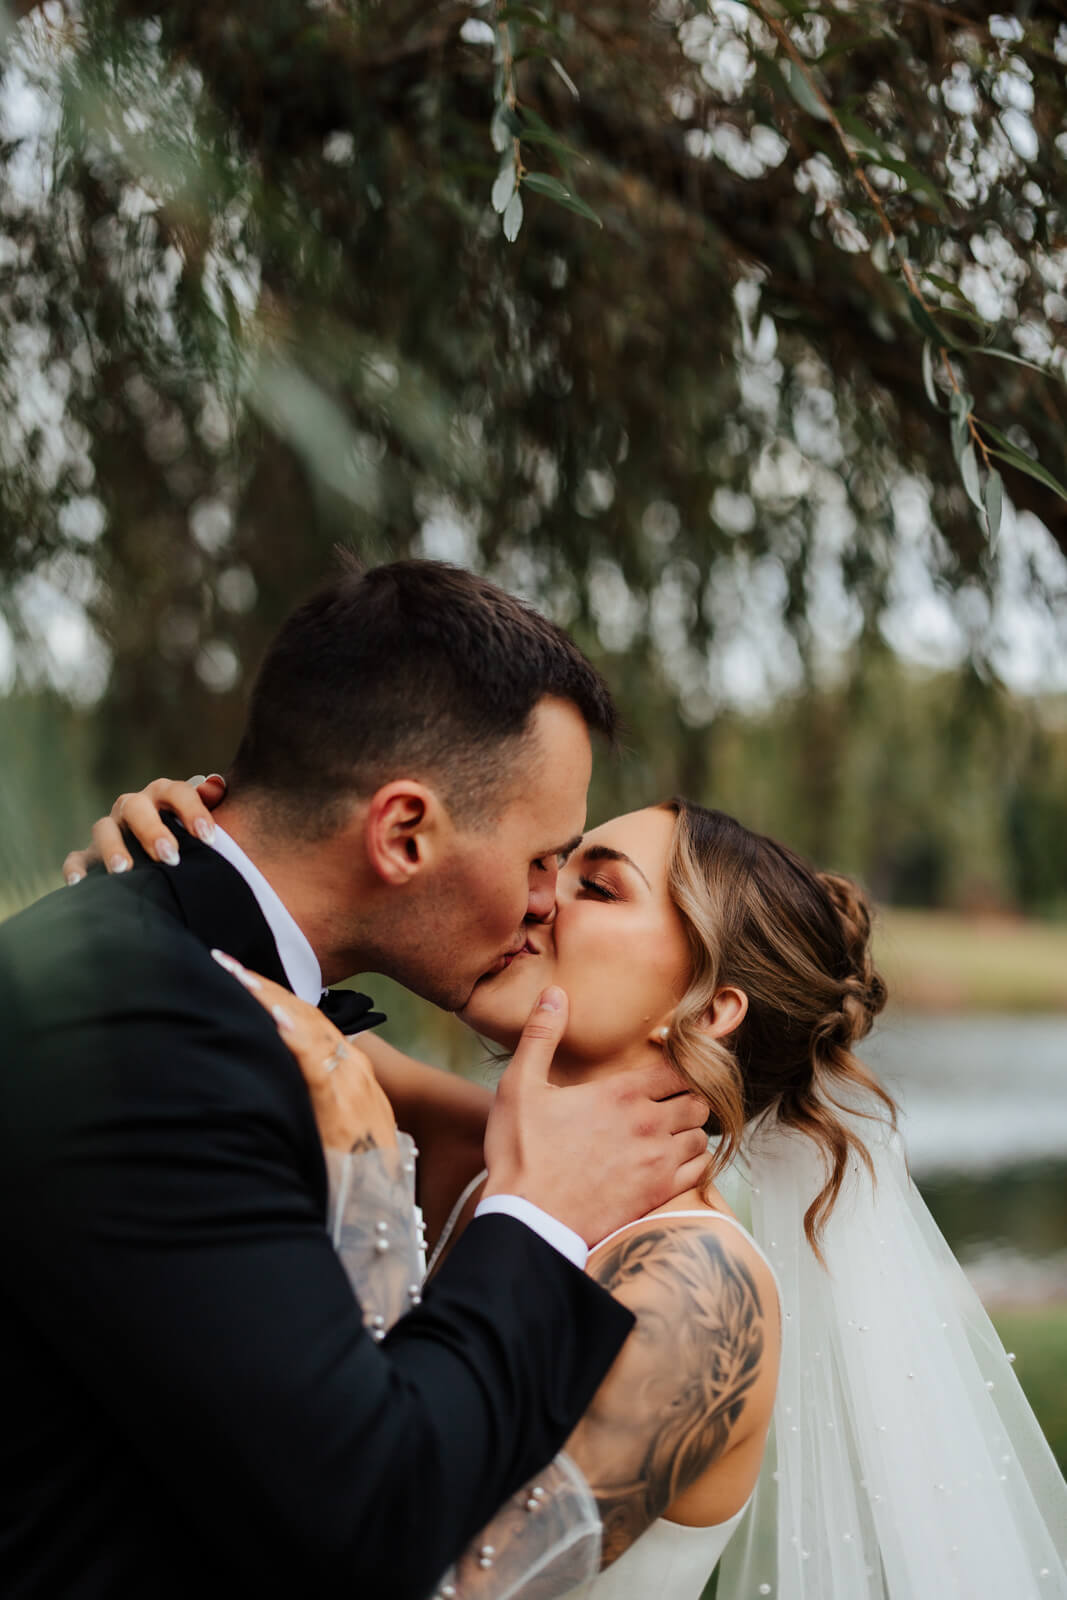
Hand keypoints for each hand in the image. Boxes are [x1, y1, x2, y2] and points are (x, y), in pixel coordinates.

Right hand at [62, 773, 227, 883]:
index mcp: (163, 796)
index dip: (192, 811)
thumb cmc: (189, 840)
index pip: (177, 792)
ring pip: (104, 829)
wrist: (163, 862)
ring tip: (124, 871)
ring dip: (113, 848)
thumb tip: (216, 786)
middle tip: (170, 856)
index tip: (208, 838)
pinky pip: (77, 858)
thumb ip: (211, 802)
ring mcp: (110, 830)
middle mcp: (134, 808)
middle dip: (152, 831)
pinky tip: (80, 884)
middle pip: (137, 808)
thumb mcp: (202, 823)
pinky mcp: (90, 855)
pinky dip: (75, 869)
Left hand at [210, 951, 397, 1155]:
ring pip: (308, 1027)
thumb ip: (307, 1098)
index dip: (273, 995)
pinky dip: (295, 1036)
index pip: (307, 1020)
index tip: (238, 975)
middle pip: (304, 1014)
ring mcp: (351, 1085)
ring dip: (270, 999)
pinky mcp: (343, 1106)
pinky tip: (273, 1018)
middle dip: (264, 987)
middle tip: (223, 963)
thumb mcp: (328, 1126)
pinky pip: (316, 1062)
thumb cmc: (347, 1172)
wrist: (377, 1209)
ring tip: (237, 976)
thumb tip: (269, 1077)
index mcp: (349, 1071)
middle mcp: (353, 1069)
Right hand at [482, 987, 710, 1248]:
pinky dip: (695, 1162)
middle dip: (687, 1098)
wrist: (529, 1220)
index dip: (679, 1063)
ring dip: (691, 1130)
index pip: (678, 1067)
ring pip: (702, 1135)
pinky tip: (674, 1162)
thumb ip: (541, 1034)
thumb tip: (555, 992)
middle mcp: (648, 1123)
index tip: (666, 1067)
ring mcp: (657, 1160)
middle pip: (698, 1100)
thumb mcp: (519, 1085)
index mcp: (620, 1092)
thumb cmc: (521, 1153)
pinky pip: (701, 1171)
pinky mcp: (658, 1194)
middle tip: (668, 1102)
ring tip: (670, 1132)